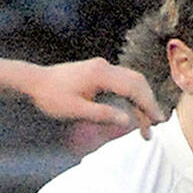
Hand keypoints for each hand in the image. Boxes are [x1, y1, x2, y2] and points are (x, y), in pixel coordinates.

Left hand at [28, 57, 164, 138]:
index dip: (148, 105)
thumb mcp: (76, 110)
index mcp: (100, 74)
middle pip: (137, 83)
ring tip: (146, 124)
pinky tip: (133, 112)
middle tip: (156, 125)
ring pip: (131, 82)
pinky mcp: (99, 72)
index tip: (158, 120)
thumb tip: (128, 121)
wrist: (34, 81)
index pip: (133, 88)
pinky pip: (121, 83)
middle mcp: (104, 67)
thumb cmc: (51, 97)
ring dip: (141, 101)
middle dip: (148, 103)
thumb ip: (103, 115)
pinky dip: (130, 97)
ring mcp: (102, 68)